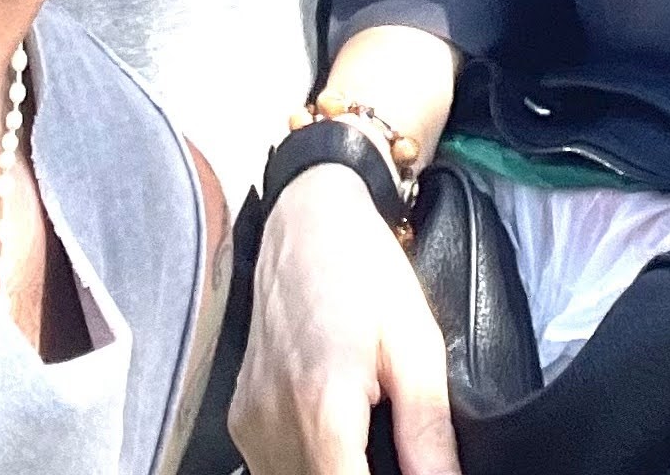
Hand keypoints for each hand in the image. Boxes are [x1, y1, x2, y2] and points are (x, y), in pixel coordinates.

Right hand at [233, 166, 457, 474]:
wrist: (307, 220)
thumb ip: (428, 426)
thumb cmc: (363, 268)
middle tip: (396, 450)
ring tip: (367, 438)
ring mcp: (252, 423)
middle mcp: (275, 422)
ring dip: (336, 471)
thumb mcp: (417, 342)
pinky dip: (310, 462)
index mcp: (324, 405)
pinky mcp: (241, 419)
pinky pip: (273, 464)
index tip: (410, 470)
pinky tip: (338, 432)